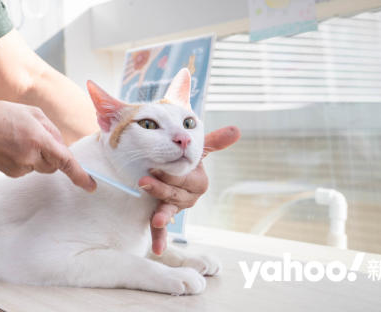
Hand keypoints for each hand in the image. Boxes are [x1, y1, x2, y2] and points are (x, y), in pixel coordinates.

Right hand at [0, 101, 96, 191]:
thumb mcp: (29, 112)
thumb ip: (50, 128)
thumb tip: (61, 146)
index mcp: (37, 138)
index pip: (65, 160)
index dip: (80, 175)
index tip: (91, 186)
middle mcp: (30, 156)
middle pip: (54, 163)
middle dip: (52, 153)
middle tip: (35, 135)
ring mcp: (20, 167)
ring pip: (41, 166)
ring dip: (37, 155)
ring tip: (18, 138)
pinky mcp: (12, 173)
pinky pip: (28, 168)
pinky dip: (25, 158)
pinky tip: (10, 147)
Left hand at [139, 126, 240, 253]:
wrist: (169, 166)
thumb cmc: (184, 157)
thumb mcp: (197, 149)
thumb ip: (213, 141)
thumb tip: (236, 130)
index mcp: (198, 182)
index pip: (185, 178)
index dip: (171, 173)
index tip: (155, 167)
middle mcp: (189, 197)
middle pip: (175, 194)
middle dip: (160, 188)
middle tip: (144, 181)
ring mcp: (176, 208)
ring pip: (169, 210)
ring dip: (162, 215)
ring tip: (155, 220)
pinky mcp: (163, 214)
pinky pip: (162, 229)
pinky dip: (160, 239)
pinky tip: (157, 250)